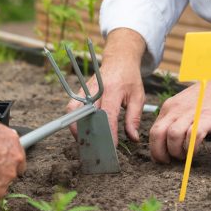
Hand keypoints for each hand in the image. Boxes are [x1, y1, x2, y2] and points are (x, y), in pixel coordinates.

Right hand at [67, 29, 145, 144]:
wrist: (119, 60)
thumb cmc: (129, 79)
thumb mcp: (138, 97)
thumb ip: (134, 118)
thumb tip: (133, 138)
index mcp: (112, 91)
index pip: (108, 116)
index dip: (109, 133)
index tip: (112, 147)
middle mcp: (95, 91)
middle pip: (87, 116)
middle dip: (90, 134)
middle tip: (96, 149)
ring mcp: (85, 91)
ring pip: (74, 113)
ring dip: (78, 129)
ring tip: (86, 142)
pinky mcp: (80, 93)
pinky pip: (72, 109)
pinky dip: (74, 121)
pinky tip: (82, 131)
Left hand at [149, 63, 210, 162]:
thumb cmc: (204, 97)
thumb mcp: (182, 105)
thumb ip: (173, 119)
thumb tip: (167, 141)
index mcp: (168, 108)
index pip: (153, 131)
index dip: (155, 148)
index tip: (161, 158)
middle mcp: (176, 110)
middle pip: (158, 134)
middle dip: (160, 153)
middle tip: (168, 161)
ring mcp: (190, 114)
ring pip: (173, 136)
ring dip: (177, 151)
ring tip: (184, 156)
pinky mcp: (206, 118)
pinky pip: (193, 136)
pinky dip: (192, 147)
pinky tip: (195, 150)